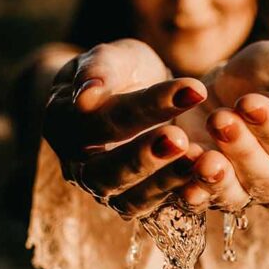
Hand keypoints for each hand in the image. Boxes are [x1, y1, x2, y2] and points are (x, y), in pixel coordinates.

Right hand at [43, 38, 207, 217]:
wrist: (127, 96)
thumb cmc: (118, 72)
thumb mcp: (112, 57)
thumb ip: (99, 70)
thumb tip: (85, 97)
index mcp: (63, 123)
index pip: (103, 118)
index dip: (147, 105)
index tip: (193, 89)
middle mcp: (77, 165)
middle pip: (106, 171)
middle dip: (145, 156)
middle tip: (182, 138)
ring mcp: (104, 191)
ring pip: (129, 199)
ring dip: (164, 182)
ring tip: (198, 161)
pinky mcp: (132, 204)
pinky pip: (154, 211)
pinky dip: (179, 198)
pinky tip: (205, 179)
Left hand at [175, 41, 268, 211]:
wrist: (222, 81)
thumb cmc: (268, 75)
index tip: (248, 102)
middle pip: (266, 178)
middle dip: (243, 149)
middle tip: (220, 118)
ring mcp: (242, 191)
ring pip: (234, 196)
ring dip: (217, 179)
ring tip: (202, 156)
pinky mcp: (206, 191)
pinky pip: (199, 200)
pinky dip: (190, 189)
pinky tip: (180, 169)